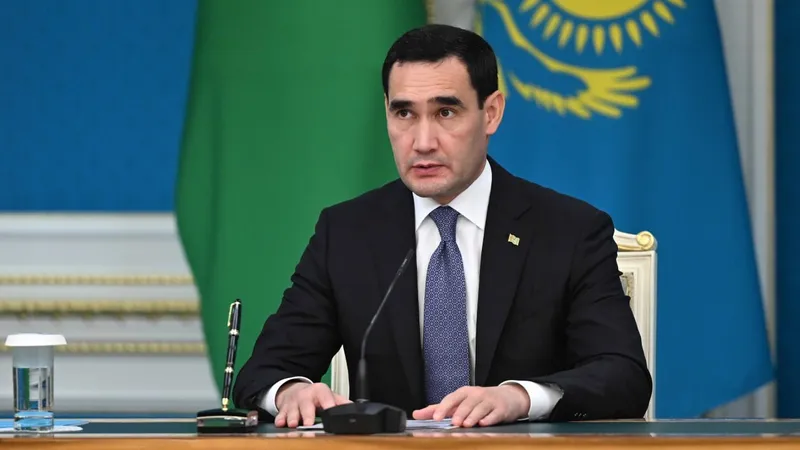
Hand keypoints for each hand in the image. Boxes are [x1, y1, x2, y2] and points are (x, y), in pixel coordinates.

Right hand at [274, 382, 350, 427]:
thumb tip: (352, 408)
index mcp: (319, 391)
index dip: (327, 404)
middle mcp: (305, 396)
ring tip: (294, 424)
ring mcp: (293, 403)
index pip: (325, 396)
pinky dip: (280, 420)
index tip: (330, 410)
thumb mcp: (328, 395)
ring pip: (292, 411)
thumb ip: (340, 401)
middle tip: (309, 423)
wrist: (293, 390)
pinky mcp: (283, 409)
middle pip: (306, 405)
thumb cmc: (314, 396)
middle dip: (307, 415)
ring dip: (293, 418)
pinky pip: (280, 415)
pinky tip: (281, 424)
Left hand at [412, 385, 529, 427]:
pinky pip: (494, 414)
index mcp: (464, 393)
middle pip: (466, 403)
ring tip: (466, 424)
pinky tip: (484, 423)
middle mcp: (476, 395)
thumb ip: (439, 408)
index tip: (436, 417)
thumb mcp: (460, 401)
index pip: (452, 399)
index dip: (444, 407)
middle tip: (454, 422)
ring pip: (480, 408)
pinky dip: (489, 419)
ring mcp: (489, 401)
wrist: (508, 397)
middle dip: (460, 413)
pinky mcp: (501, 409)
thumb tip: (417, 414)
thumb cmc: (479, 400)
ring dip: (473, 416)